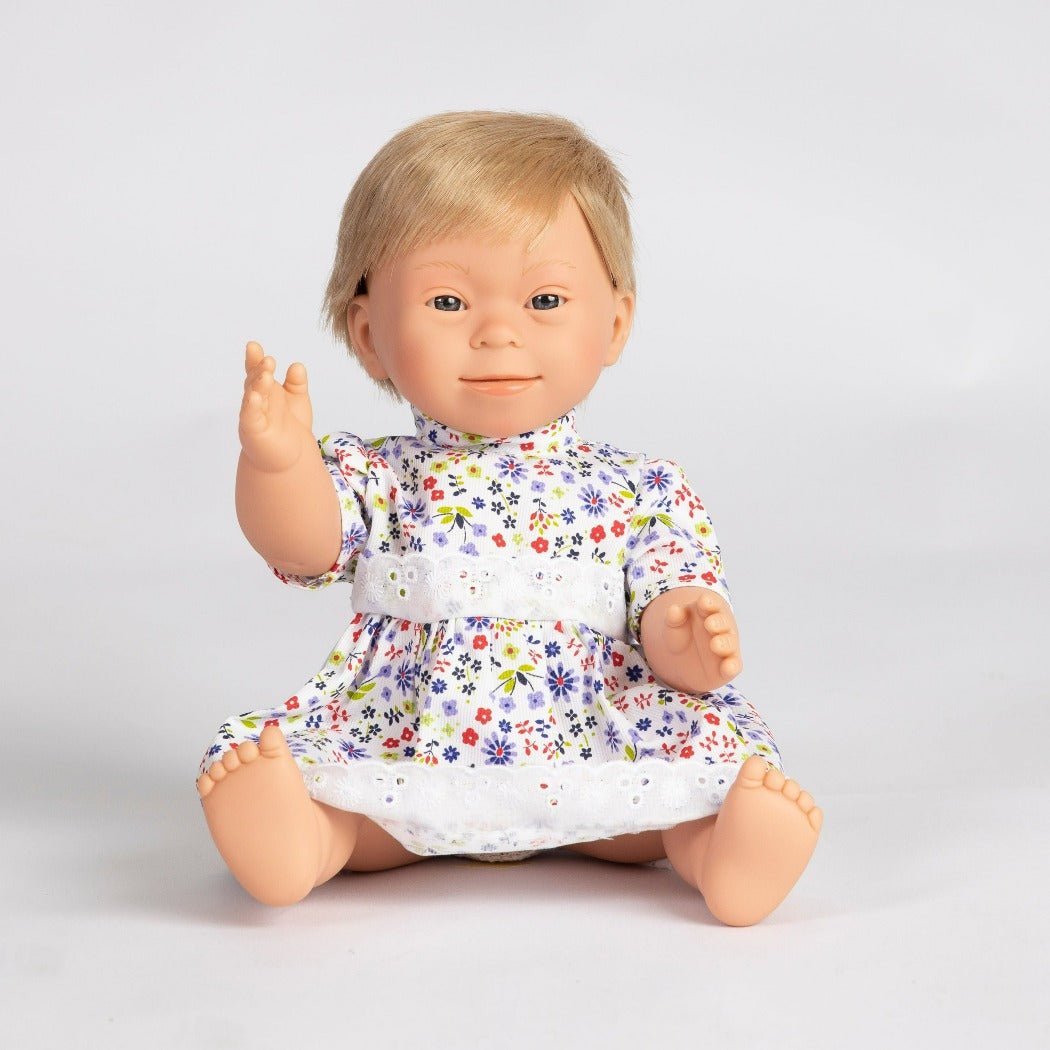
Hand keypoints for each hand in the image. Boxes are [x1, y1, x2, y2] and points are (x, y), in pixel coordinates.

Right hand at [238, 341, 314, 472]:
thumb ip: (297, 384)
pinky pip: (251, 416)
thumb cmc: (289, 426)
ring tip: (266, 374)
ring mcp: (252, 414)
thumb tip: (297, 365)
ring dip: (258, 385)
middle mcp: (256, 400)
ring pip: (254, 396)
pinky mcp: (253, 430)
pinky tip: (255, 396)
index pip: (258, 371)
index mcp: (265, 390)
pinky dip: (252, 406)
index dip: (255, 359)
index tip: (253, 346)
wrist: (288, 457)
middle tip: (268, 360)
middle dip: (260, 370)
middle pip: (255, 381)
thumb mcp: (297, 400)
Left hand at [663, 590, 741, 688]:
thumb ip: (673, 618)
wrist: (682, 661)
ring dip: (725, 644)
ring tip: (715, 644)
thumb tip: (674, 609)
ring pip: (730, 644)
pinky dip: (732, 666)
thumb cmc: (680, 636)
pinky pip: (734, 665)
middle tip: (709, 624)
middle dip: (718, 622)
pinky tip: (727, 668)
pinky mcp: (727, 666)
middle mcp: (721, 628)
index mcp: (707, 612)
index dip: (709, 603)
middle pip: (723, 623)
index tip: (704, 602)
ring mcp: (726, 647)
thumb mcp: (672, 626)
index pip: (711, 604)